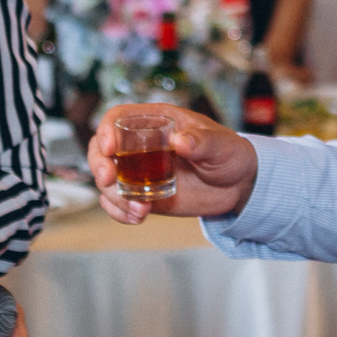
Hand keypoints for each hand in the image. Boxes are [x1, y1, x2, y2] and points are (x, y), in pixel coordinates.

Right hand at [86, 104, 258, 222]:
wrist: (238, 186)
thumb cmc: (229, 154)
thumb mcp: (221, 144)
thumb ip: (202, 142)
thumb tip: (180, 141)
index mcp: (156, 121)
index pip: (118, 118)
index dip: (106, 129)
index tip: (109, 148)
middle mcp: (140, 145)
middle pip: (101, 148)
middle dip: (98, 164)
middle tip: (108, 179)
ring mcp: (138, 171)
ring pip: (106, 179)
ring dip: (113, 196)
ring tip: (140, 210)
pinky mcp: (142, 194)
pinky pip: (117, 202)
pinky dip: (119, 212)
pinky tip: (137, 218)